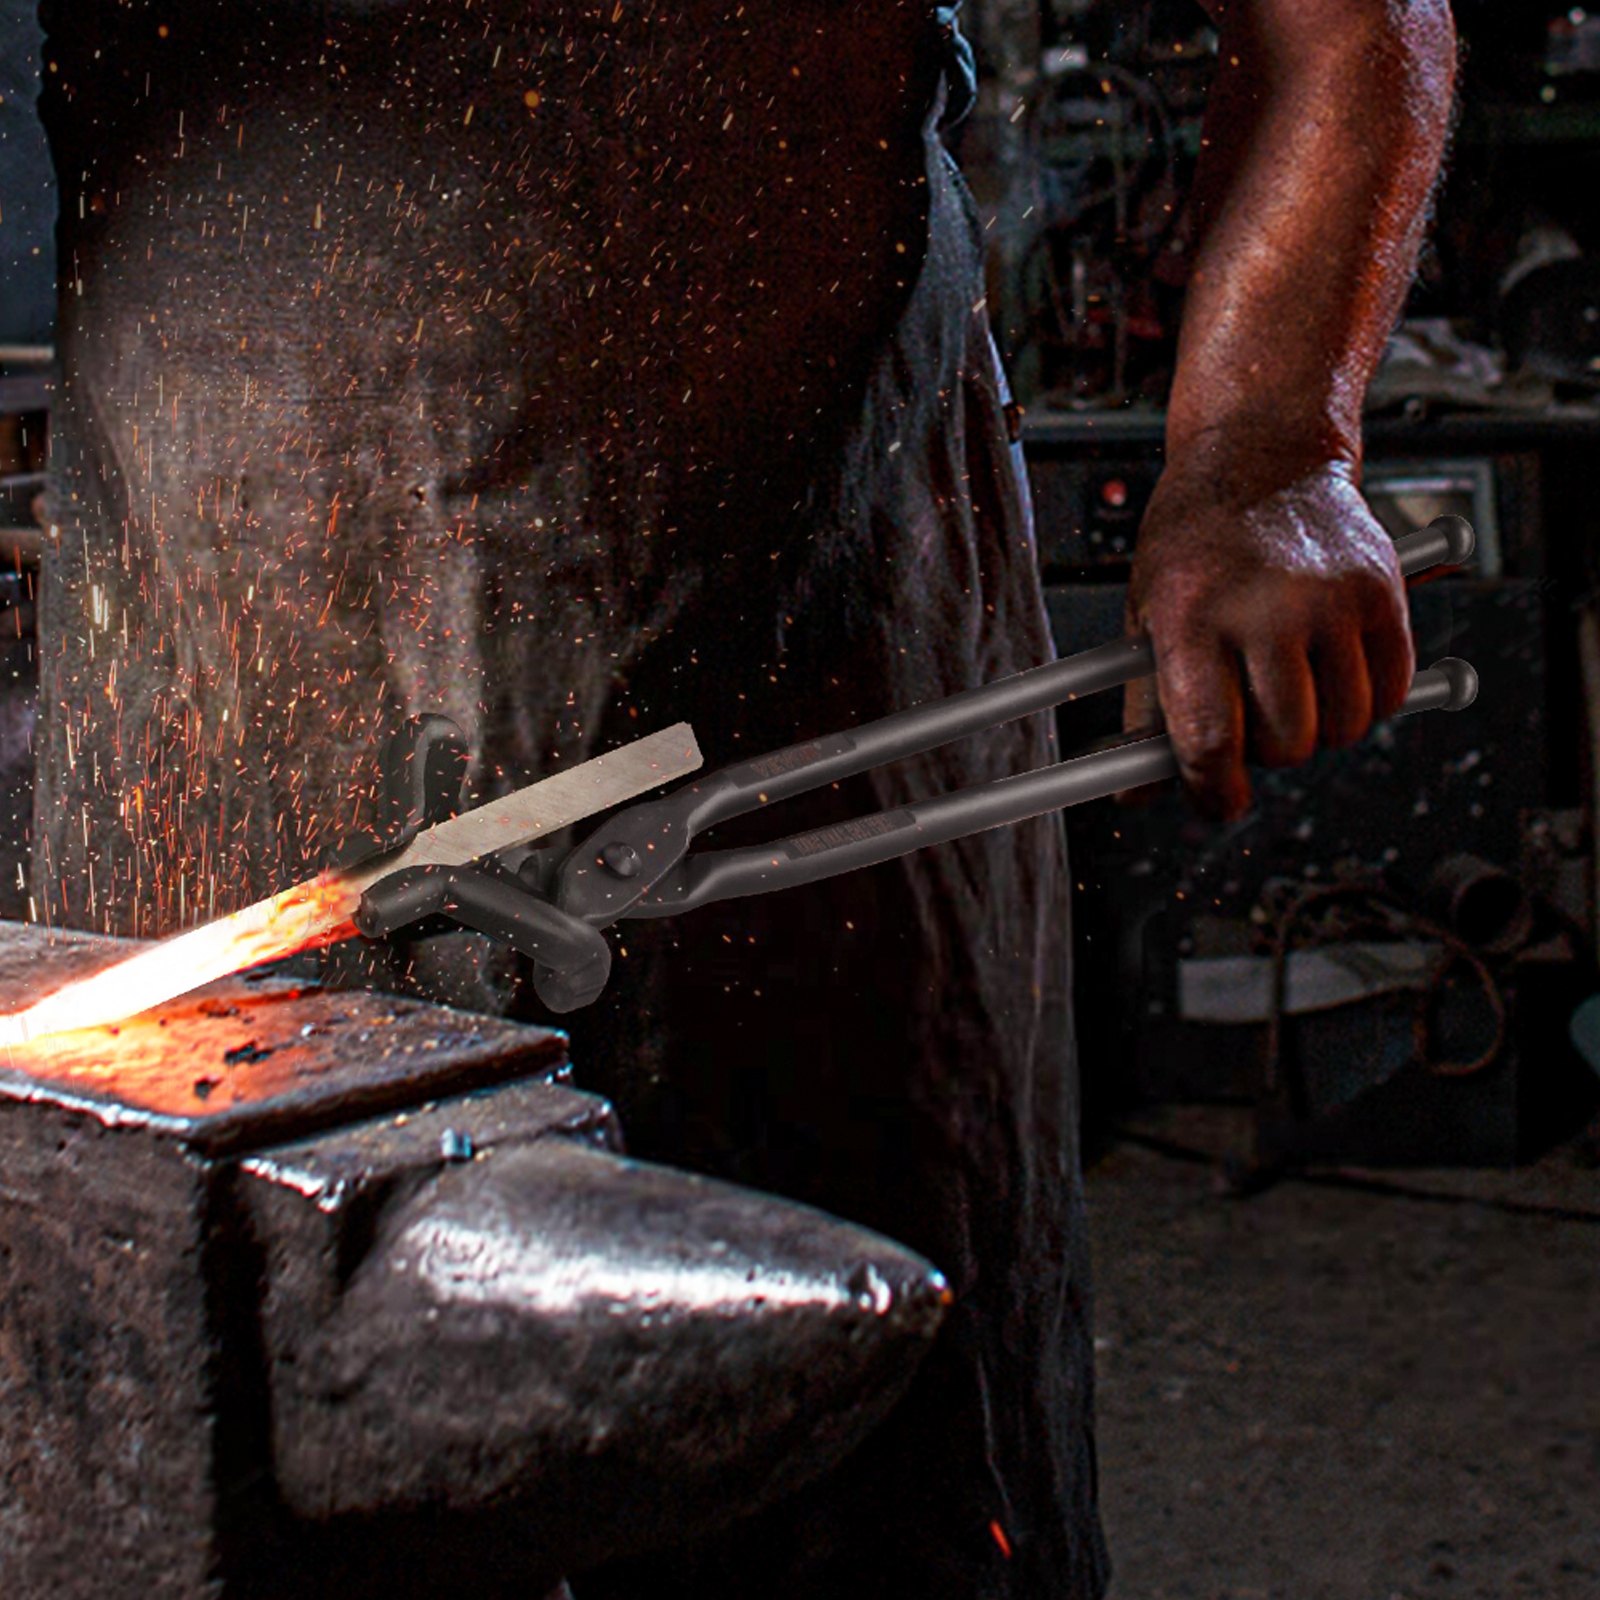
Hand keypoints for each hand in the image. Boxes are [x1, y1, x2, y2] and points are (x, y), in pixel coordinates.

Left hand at [1121, 459, 1413, 821]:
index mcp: (1190, 618)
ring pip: (1343, 727)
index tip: (1218, 800)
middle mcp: (1264, 607)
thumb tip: (1136, 795)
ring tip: (1290, 688)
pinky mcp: (1382, 591)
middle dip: (1267, 752)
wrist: (1261, 455)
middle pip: (1285, 743)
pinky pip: (1390, 691)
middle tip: (1252, 722)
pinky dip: (1367, 700)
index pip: (1210, 739)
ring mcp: (1330, 599)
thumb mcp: (1148, 616)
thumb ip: (1148, 708)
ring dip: (1319, 729)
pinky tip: (1332, 671)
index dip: (1214, 790)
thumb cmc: (1194, 543)